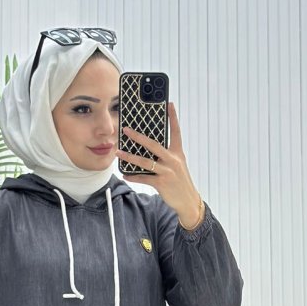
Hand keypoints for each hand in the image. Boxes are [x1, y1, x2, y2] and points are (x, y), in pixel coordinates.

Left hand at [117, 101, 202, 226]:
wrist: (188, 201)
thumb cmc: (180, 182)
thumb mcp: (177, 165)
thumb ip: (166, 155)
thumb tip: (148, 148)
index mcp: (178, 153)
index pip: (176, 131)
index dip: (173, 117)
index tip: (169, 103)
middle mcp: (173, 160)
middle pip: (154, 144)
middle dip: (138, 136)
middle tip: (126, 129)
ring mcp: (167, 172)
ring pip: (145, 162)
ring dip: (130, 157)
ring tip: (118, 153)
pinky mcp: (162, 183)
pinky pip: (143, 178)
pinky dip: (133, 176)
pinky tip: (125, 174)